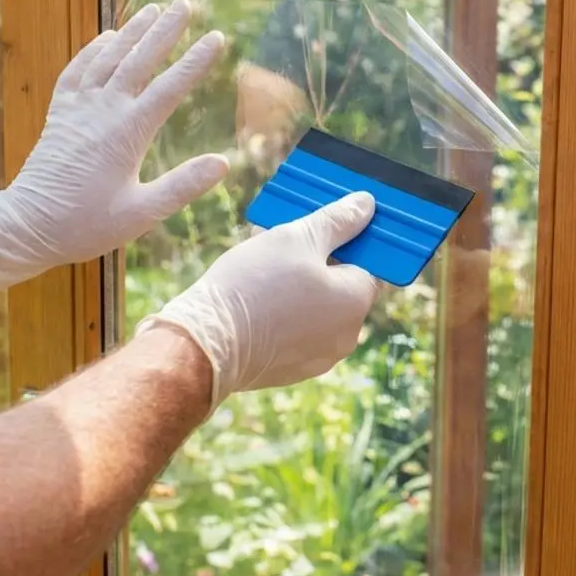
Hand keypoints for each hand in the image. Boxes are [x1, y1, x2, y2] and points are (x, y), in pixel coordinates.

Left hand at [0, 0, 229, 292]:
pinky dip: (94, 50)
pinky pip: (78, 71)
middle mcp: (103, 111)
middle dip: (165, 30)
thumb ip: (183, 186)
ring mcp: (78, 109)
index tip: (216, 38)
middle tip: (185, 3)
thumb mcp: (142, 214)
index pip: (169, 87)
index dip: (195, 62)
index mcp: (127, 133)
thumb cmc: (86, 225)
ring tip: (152, 9)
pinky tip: (107, 38)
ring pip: (109, 58)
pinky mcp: (60, 114)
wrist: (27, 225)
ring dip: (132, 32)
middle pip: (140, 60)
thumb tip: (223, 163)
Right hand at [136, 191, 379, 411]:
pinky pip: (294, 330)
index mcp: (356, 302)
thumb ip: (338, 220)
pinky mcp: (289, 370)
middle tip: (289, 235)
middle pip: (340, 286)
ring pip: (315, 308)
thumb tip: (367, 205)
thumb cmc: (254, 285)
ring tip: (264, 257)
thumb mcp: (297, 237)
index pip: (371, 263)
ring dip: (298, 282)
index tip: (330, 224)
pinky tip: (256, 290)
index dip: (351, 239)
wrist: (204, 344)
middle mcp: (345, 336)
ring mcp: (317, 357)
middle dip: (318, 257)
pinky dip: (283, 309)